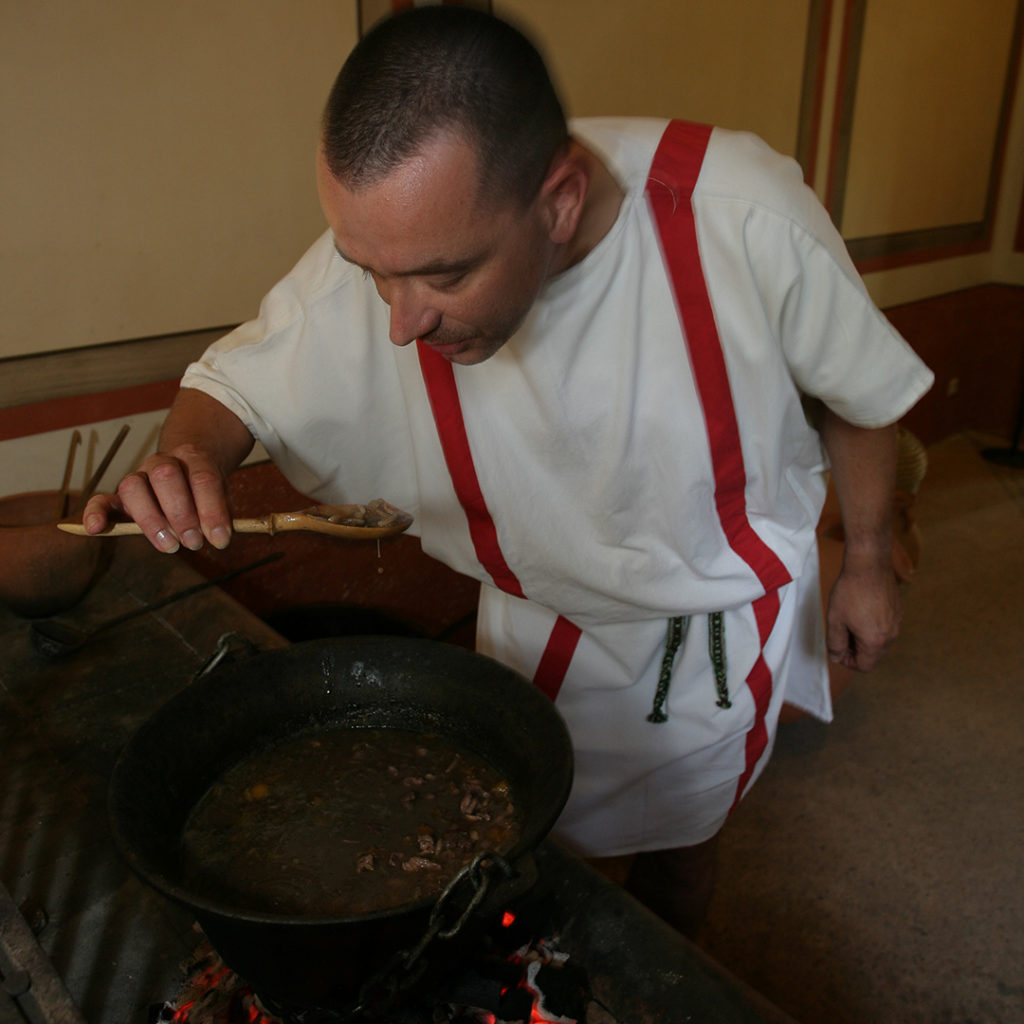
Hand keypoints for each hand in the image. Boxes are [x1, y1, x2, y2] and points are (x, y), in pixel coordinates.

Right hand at [82, 443, 233, 553]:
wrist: (186, 469)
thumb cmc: (204, 491)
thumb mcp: (222, 498)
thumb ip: (221, 515)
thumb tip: (221, 538)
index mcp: (193, 457)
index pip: (203, 479)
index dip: (213, 510)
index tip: (221, 539)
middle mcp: (162, 463)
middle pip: (166, 476)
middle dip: (182, 514)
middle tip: (194, 542)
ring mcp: (138, 476)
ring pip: (133, 486)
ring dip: (151, 519)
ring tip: (171, 546)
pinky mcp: (119, 497)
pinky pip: (100, 500)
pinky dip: (95, 512)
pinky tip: (96, 529)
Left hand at [825, 560, 901, 671]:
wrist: (869, 565)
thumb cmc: (850, 591)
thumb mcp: (835, 620)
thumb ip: (835, 643)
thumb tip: (837, 657)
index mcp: (875, 641)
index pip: (865, 666)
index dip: (848, 662)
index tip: (838, 648)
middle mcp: (891, 635)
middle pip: (873, 655)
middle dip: (856, 650)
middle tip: (840, 633)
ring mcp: (897, 622)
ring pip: (880, 641)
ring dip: (864, 638)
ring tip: (849, 620)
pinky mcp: (898, 611)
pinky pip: (885, 627)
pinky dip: (873, 626)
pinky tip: (860, 611)